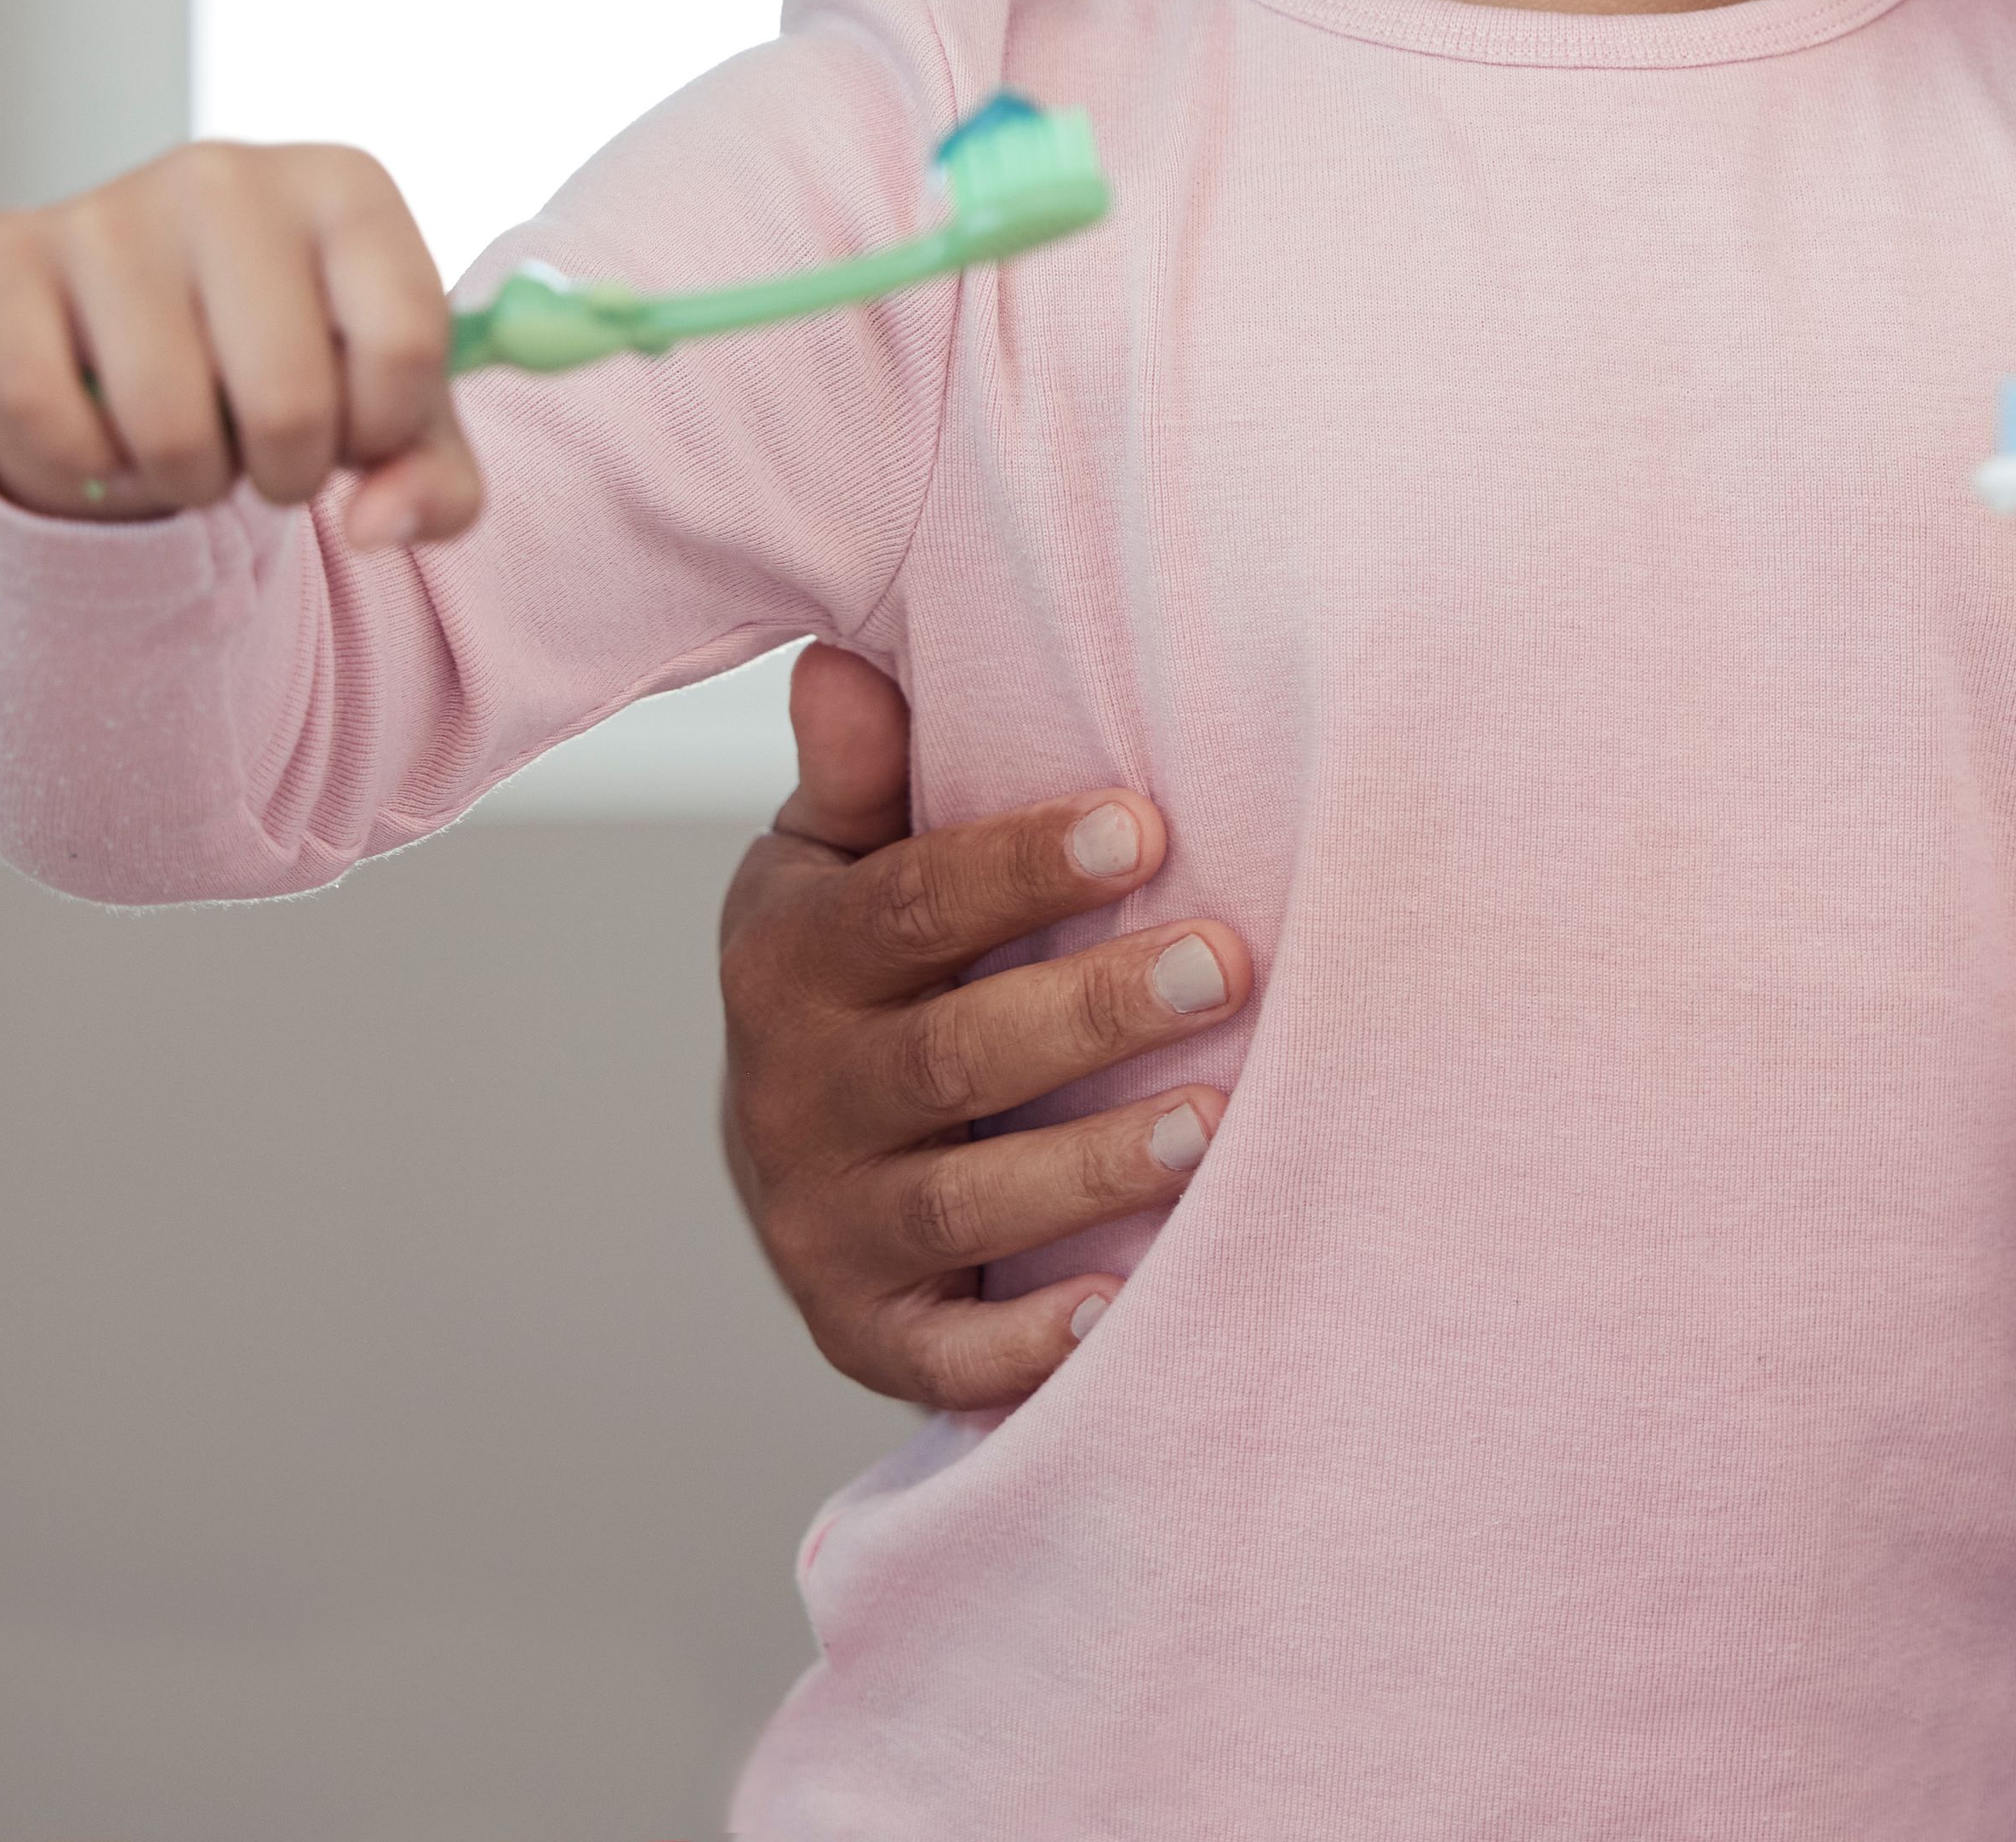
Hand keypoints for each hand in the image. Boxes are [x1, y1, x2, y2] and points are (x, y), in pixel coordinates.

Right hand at [0, 140, 478, 545]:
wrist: (130, 332)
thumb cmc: (288, 362)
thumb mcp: (390, 415)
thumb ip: (435, 482)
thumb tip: (379, 527)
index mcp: (348, 187)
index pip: (407, 343)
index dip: (383, 429)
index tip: (358, 427)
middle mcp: (229, 176)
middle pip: (291, 402)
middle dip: (287, 471)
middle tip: (266, 449)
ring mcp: (111, 210)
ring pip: (168, 427)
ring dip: (190, 478)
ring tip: (194, 439)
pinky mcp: (4, 255)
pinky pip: (51, 418)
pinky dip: (88, 465)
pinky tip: (106, 427)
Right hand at [717, 644, 1246, 1407]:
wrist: (798, 1152)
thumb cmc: (870, 966)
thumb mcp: (840, 861)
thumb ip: (860, 776)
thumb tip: (846, 662)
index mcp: (791, 959)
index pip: (909, 907)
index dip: (1022, 868)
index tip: (1148, 824)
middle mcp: (794, 1098)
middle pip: (950, 1057)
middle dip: (1090, 1011)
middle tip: (1224, 964)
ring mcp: (825, 1225)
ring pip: (959, 1205)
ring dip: (1087, 1170)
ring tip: (1211, 1125)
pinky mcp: (867, 1333)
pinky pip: (947, 1353)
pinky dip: (1031, 1343)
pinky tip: (1128, 1309)